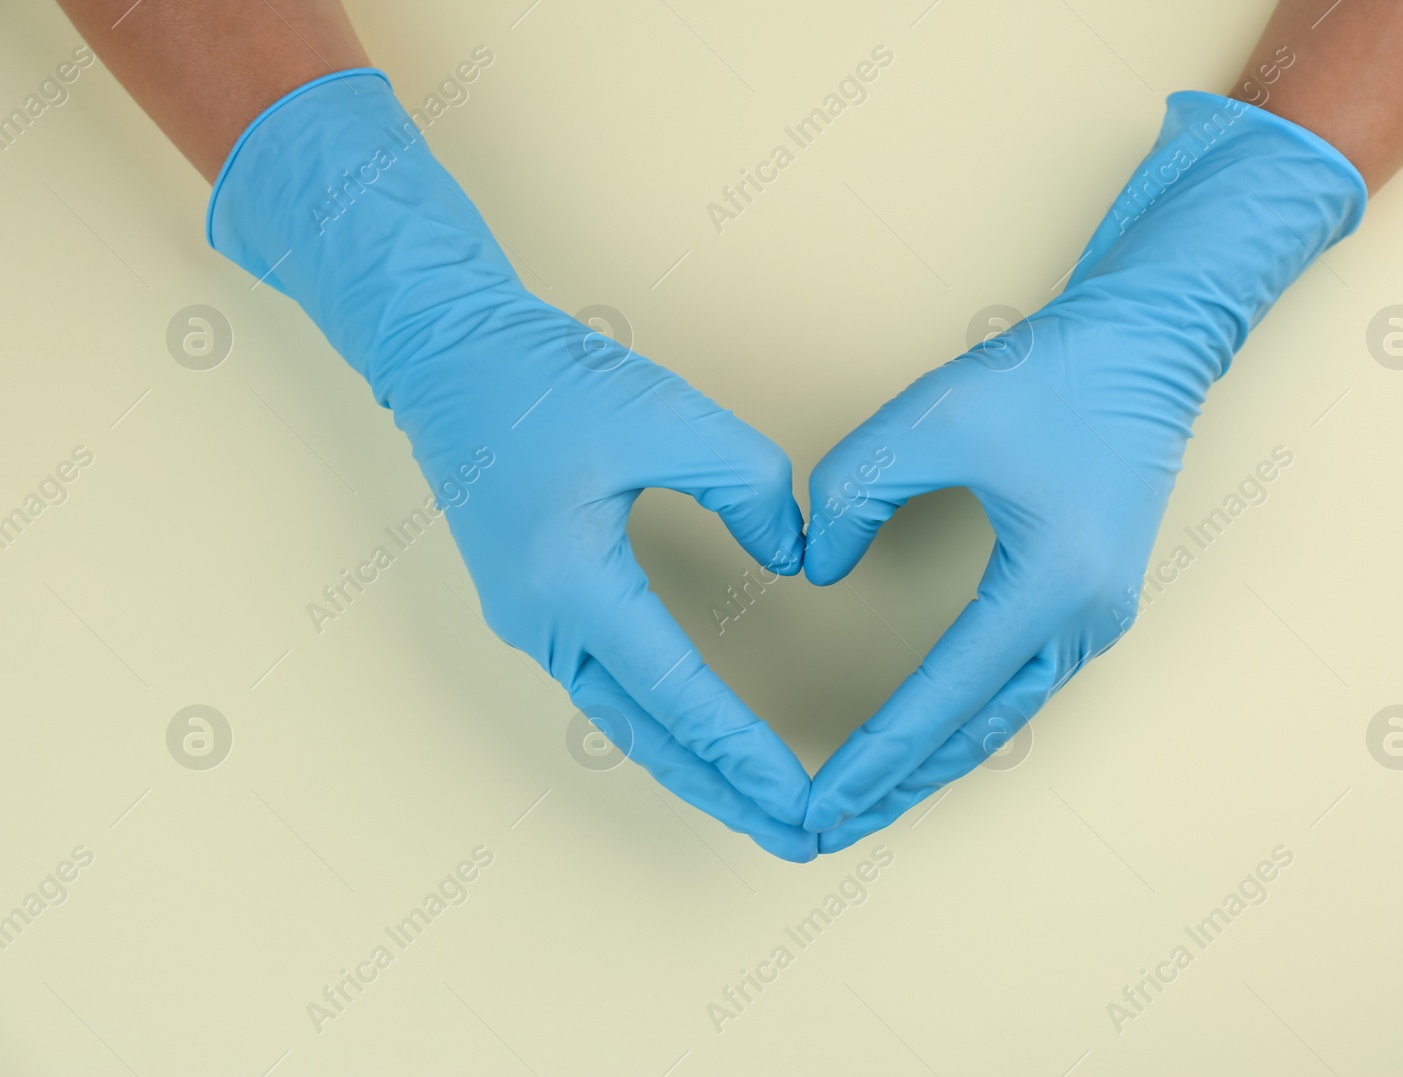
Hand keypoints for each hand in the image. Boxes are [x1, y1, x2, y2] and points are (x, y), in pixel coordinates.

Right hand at [210, 70, 816, 860]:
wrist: (447, 354)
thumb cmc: (545, 379)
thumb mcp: (671, 417)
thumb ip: (749, 489)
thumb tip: (793, 558)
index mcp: (571, 581)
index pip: (676, 691)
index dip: (743, 749)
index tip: (800, 796)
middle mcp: (541, 621)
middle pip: (646, 736)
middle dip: (724, 794)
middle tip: (795, 838)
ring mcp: (528, 621)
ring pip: (621, 722)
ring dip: (691, 769)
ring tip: (757, 808)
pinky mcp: (533, 607)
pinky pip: (604, 689)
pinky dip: (659, 728)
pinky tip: (696, 742)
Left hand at [802, 91, 1366, 850]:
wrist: (1147, 346)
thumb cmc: (1050, 375)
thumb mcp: (929, 418)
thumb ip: (854, 493)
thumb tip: (818, 568)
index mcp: (1050, 584)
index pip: (942, 697)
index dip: (874, 755)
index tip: (820, 801)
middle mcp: (1085, 621)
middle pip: (976, 733)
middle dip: (900, 787)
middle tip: (829, 830)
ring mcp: (1098, 619)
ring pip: (1002, 719)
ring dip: (934, 761)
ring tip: (868, 798)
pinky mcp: (1093, 603)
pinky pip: (1019, 687)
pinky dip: (966, 721)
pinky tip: (926, 736)